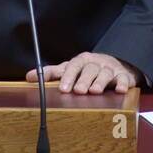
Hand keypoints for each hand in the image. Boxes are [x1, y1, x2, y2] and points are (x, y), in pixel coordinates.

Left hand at [27, 52, 141, 93]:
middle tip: (78, 91)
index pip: (73, 66)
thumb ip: (51, 73)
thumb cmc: (86, 69)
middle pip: (88, 69)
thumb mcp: (68, 69)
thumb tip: (28, 77)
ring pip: (104, 74)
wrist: (113, 64)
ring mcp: (109, 69)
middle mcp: (95, 63)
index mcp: (81, 61)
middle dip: (83, 80)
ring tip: (94, 91)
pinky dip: (123, 84)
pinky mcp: (123, 76)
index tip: (63, 88)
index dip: (68, 76)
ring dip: (100, 82)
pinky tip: (121, 90)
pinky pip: (124, 79)